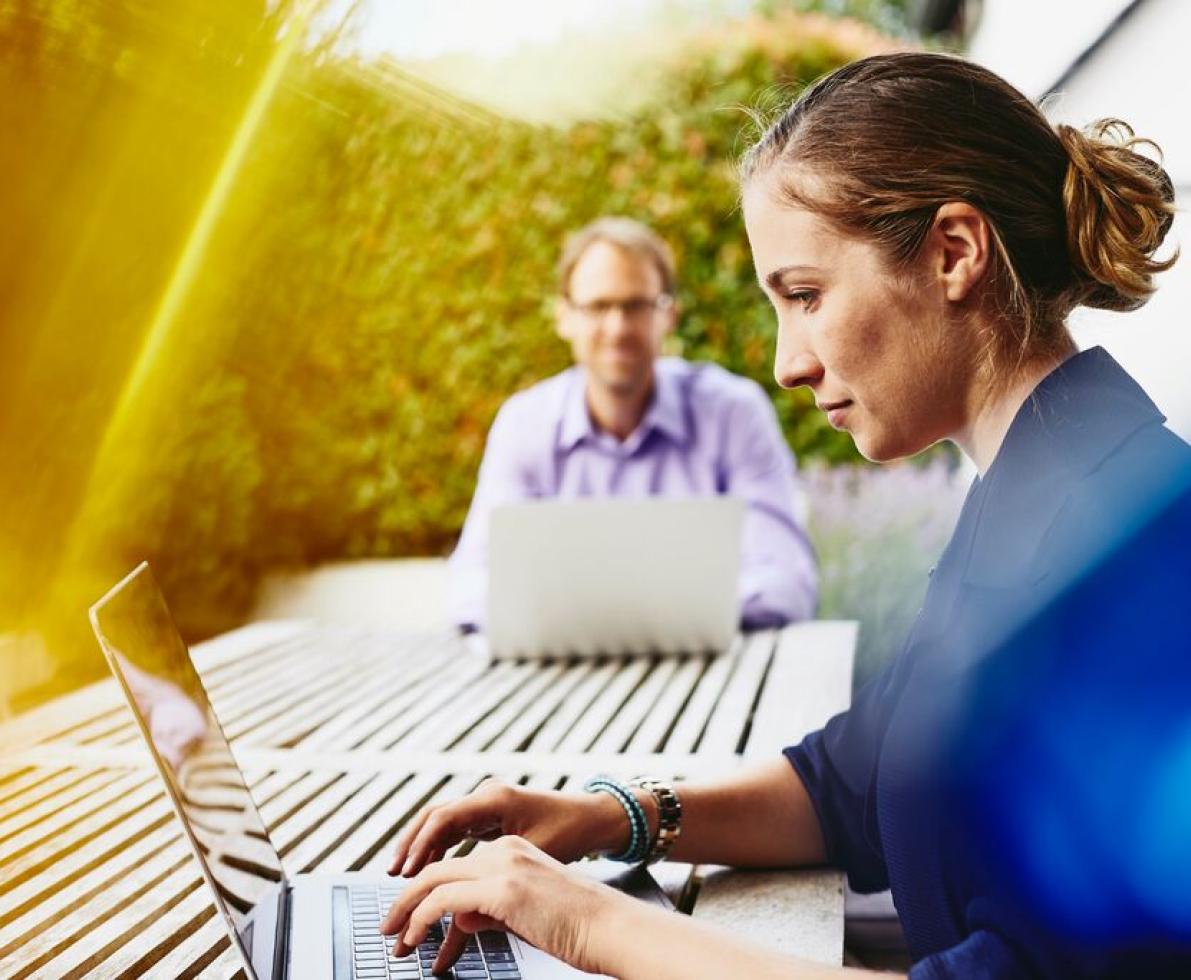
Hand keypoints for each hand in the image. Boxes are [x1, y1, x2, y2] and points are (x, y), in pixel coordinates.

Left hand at [380, 836, 626, 975]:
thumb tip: (463, 920)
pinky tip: (414, 939)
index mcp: (512, 851)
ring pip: (433, 880)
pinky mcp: (502, 889)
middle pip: (437, 868)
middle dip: (405, 899)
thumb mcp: (527, 914)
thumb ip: (492, 911)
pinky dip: (421, 920)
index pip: (456, 867)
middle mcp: (503, 850)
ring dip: (405, 910)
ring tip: (393, 937)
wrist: (611, 926)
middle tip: (387, 927)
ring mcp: (502, 866)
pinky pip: (444, 900)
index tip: (410, 920)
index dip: (427, 894)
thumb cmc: (580, 926)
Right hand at [389, 778, 628, 876]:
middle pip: (435, 816)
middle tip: (392, 874)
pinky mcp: (491, 813)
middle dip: (411, 845)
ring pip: (443, 822)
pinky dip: (439, 847)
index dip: (420, 848)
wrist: (594, 817)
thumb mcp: (533, 854)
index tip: (404, 873)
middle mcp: (487, 794)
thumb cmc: (571, 833)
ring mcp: (488, 802)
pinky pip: (456, 828)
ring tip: (403, 875)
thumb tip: (457, 907)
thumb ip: (494, 875)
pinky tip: (428, 868)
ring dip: (422, 847)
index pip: (443, 819)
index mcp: (494, 798)